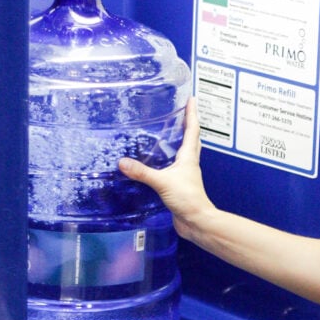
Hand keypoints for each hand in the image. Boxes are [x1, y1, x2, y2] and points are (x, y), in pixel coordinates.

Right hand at [119, 98, 209, 241]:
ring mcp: (185, 174)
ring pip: (184, 152)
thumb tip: (122, 162)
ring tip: (169, 132)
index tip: (192, 98)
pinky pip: (174, 167)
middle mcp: (189, 163)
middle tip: (182, 111)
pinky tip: (159, 162)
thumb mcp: (163, 182)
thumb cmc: (188, 199)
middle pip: (191, 139)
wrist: (196, 221)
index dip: (192, 114)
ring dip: (179, 141)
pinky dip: (169, 160)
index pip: (192, 130)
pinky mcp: (179, 185)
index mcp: (188, 157)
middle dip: (188, 124)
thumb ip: (143, 172)